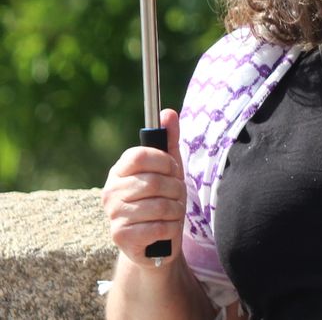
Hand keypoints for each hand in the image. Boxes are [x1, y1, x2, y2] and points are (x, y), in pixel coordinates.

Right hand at [102, 107, 185, 271]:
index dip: (164, 161)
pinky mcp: (120, 236)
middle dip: (176, 189)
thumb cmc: (163, 200)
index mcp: (120, 171)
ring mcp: (113, 214)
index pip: (139, 155)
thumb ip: (169, 140)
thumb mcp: (169, 169)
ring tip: (171, 213)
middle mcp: (110, 191)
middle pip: (154, 181)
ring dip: (176, 210)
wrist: (156, 241)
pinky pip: (159, 226)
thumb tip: (168, 112)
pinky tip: (165, 229)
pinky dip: (170, 228)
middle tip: (176, 196)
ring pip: (160, 205)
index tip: (173, 169)